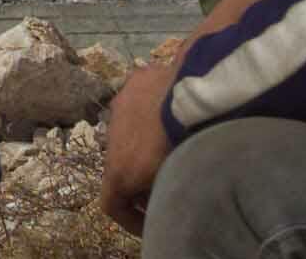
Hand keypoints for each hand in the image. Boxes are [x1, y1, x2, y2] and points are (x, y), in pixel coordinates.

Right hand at [100, 63, 176, 236]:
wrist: (194, 96)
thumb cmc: (186, 146)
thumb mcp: (176, 180)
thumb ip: (164, 194)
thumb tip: (165, 198)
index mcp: (119, 169)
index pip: (110, 204)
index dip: (129, 220)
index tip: (150, 224)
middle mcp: (111, 137)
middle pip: (118, 165)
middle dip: (137, 180)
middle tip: (163, 185)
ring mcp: (120, 106)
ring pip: (126, 132)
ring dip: (141, 144)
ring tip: (169, 145)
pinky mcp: (135, 81)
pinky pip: (139, 102)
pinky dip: (151, 113)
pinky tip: (174, 111)